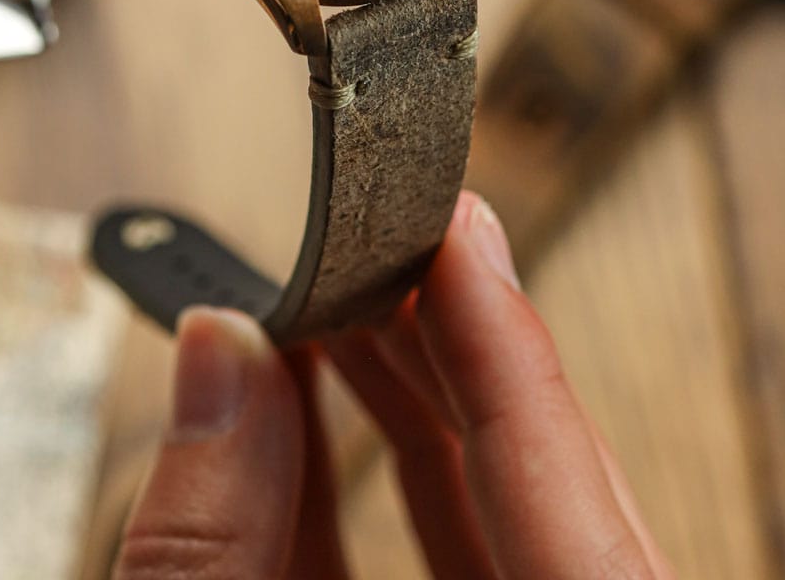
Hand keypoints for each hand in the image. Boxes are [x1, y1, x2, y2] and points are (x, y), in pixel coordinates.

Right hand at [116, 191, 674, 578]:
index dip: (513, 365)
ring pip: (508, 523)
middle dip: (461, 357)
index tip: (461, 235)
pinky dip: (386, 472)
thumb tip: (219, 352)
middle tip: (389, 242)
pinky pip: (456, 556)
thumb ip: (204, 544)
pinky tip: (319, 395)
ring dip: (421, 402)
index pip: (580, 538)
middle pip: (558, 507)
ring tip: (345, 301)